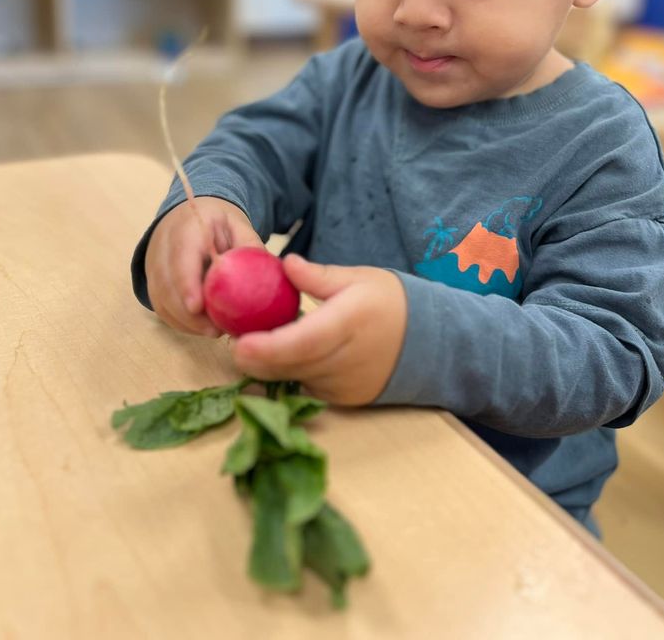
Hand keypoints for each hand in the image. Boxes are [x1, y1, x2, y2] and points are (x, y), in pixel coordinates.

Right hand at [145, 196, 264, 335]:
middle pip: (168, 284)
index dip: (186, 283)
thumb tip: (267, 277)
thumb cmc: (217, 223)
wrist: (189, 216)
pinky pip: (161, 307)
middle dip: (189, 314)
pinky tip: (201, 328)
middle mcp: (163, 246)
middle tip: (216, 330)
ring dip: (185, 322)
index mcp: (187, 227)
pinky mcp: (153, 282)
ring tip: (213, 332)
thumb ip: (249, 247)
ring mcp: (153, 265)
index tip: (197, 307)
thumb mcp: (238, 225)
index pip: (181, 256)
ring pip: (161, 299)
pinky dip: (180, 322)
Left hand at [231, 255, 407, 404]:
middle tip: (233, 344)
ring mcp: (346, 385)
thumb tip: (285, 264)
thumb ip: (318, 276)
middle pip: (293, 367)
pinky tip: (281, 359)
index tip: (239, 343)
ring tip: (252, 347)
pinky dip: (292, 376)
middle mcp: (347, 359)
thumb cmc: (389, 302)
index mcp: (349, 323)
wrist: (430, 341)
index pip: (303, 341)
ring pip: (297, 381)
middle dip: (257, 361)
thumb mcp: (357, 279)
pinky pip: (308, 389)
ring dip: (271, 368)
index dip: (268, 347)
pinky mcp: (345, 399)